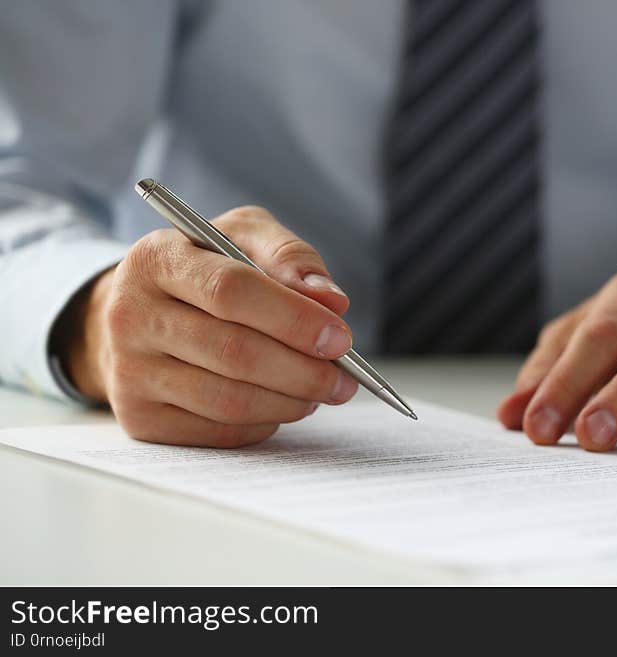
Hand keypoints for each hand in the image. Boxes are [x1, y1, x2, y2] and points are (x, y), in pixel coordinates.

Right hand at [61, 206, 357, 446]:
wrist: (141, 311)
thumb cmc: (207, 269)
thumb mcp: (244, 237)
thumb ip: (290, 257)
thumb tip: (332, 302)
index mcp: (157, 259)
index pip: (230, 292)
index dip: (293, 319)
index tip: (340, 337)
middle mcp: (130, 315)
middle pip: (233, 353)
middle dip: (303, 371)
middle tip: (346, 379)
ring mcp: (129, 372)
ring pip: (228, 401)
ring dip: (291, 402)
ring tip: (322, 391)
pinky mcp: (140, 418)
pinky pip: (219, 431)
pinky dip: (264, 423)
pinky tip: (283, 404)